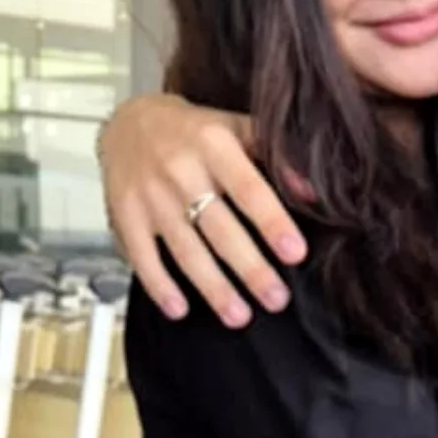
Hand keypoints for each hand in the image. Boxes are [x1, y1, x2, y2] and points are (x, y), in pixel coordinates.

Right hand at [99, 94, 305, 325]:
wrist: (131, 121)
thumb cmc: (197, 130)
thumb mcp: (239, 128)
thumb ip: (277, 156)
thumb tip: (312, 193)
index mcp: (216, 146)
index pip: (250, 190)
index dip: (273, 223)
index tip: (296, 253)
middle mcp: (182, 172)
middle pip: (221, 230)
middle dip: (251, 269)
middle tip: (276, 299)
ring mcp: (151, 198)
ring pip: (186, 251)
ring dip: (214, 288)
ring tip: (240, 316)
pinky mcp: (125, 216)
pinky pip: (143, 258)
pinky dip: (160, 287)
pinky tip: (179, 310)